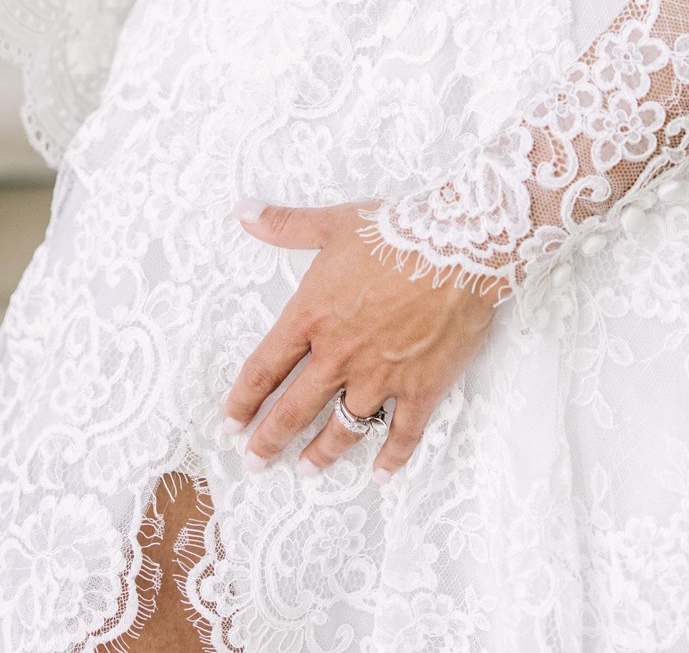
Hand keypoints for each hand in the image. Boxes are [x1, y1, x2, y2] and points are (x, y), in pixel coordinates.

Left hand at [222, 198, 502, 482]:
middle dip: (270, 440)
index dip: (244, 400)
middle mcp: (339, 354)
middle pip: (295, 409)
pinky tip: (380, 474)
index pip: (265, 368)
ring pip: (343, 428)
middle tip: (254, 463)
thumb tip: (243, 212)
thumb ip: (285, 225)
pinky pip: (402, 434)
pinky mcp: (421, 387)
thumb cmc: (394, 231)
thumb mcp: (332, 223)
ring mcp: (380, 376)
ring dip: (322, 454)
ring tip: (308, 470)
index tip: (231, 423)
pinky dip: (391, 457)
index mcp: (312, 316)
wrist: (457, 245)